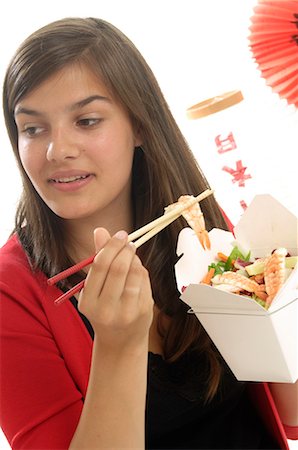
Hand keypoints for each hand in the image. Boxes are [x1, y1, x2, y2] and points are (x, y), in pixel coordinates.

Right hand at [78, 228, 153, 353]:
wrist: (120, 341)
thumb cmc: (105, 309)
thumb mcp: (95, 288)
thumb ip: (98, 259)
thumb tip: (100, 230)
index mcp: (88, 302)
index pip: (99, 266)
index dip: (111, 247)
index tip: (119, 235)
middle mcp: (105, 310)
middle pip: (118, 268)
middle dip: (125, 249)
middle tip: (128, 241)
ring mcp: (126, 312)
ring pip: (134, 273)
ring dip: (134, 259)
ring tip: (131, 255)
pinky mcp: (143, 311)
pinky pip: (144, 281)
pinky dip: (141, 270)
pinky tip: (137, 271)